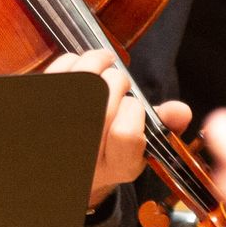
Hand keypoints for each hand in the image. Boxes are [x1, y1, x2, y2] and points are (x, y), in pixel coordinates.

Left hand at [46, 48, 185, 206]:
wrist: (70, 163)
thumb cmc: (110, 148)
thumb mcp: (141, 145)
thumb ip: (165, 126)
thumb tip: (181, 110)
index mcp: (117, 166)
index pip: (126, 133)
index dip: (133, 110)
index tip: (133, 105)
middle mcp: (85, 155)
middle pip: (102, 103)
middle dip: (117, 81)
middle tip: (118, 81)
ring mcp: (61, 135)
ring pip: (81, 83)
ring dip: (96, 63)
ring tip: (104, 61)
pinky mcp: (44, 109)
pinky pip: (59, 73)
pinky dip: (72, 62)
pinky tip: (81, 66)